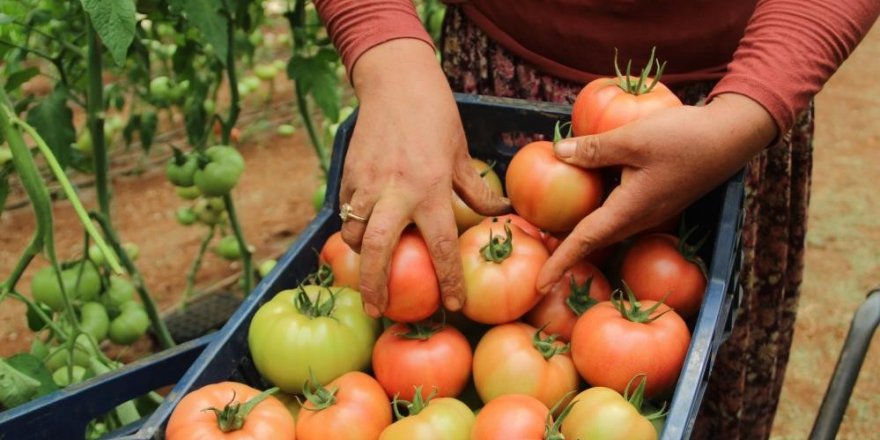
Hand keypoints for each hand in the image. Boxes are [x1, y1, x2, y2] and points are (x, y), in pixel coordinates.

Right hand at [342, 39, 509, 316]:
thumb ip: (475, 190)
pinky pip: (347, 212)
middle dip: (376, 286)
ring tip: (368, 273)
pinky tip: (359, 234)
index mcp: (430, 189)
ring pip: (353, 234)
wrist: (396, 82)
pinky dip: (351, 227)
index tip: (453, 306)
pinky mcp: (348, 176)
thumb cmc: (436, 117)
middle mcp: (396, 192)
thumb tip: (501, 215)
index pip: (440, 246)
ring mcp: (366, 185)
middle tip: (378, 312)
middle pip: (378, 250)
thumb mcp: (461, 154)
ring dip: (359, 258)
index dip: (448, 280)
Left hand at [536, 93, 777, 291]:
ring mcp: (647, 211)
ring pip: (604, 225)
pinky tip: (581, 188)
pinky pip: (616, 209)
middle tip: (532, 249)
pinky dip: (593, 207)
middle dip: (562, 250)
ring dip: (577, 230)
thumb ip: (593, 149)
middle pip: (591, 238)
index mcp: (629, 211)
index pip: (584, 242)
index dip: (559, 263)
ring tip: (546, 227)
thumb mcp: (632, 139)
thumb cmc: (684, 138)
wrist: (731, 137)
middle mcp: (637, 219)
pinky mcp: (653, 199)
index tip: (538, 285)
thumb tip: (557, 153)